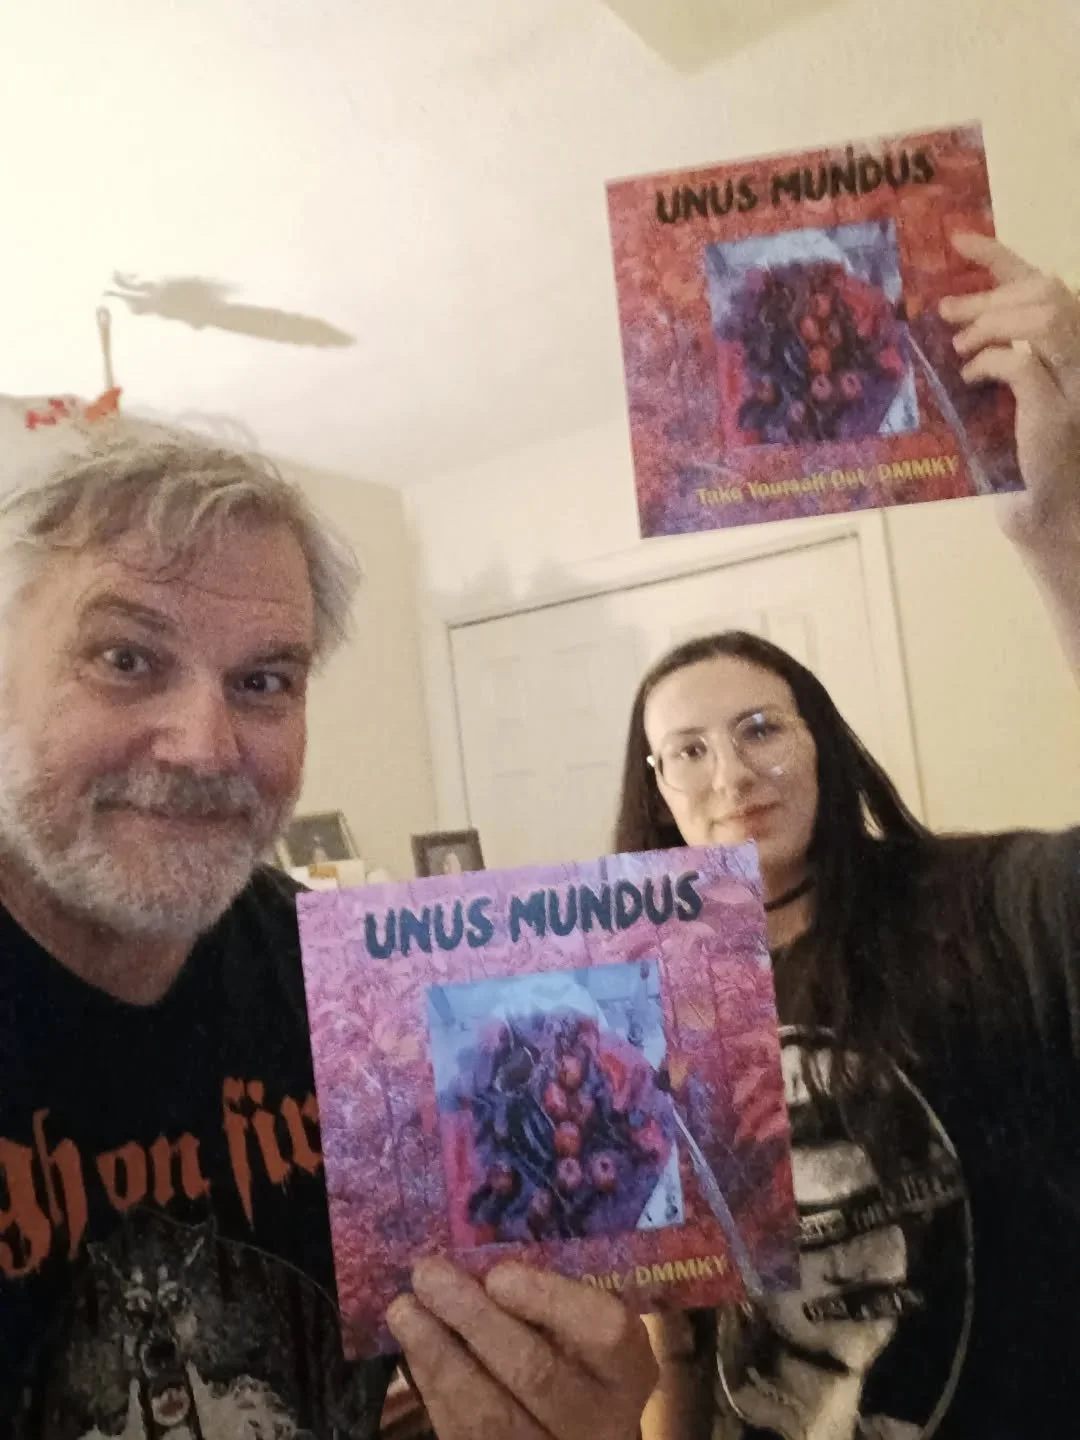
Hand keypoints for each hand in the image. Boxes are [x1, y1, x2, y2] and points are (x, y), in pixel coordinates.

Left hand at [386, 1258, 657, 1439]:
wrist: (572, 1434)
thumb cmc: (577, 1358)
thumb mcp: (584, 1326)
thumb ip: (553, 1296)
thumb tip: (484, 1255)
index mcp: (627, 1369)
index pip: (605, 1331)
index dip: (550, 1300)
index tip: (500, 1273)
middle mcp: (599, 1420)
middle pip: (537, 1373)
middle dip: (476, 1320)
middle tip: (429, 1274)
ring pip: (491, 1416)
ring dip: (440, 1354)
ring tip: (405, 1308)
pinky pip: (463, 1434)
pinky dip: (433, 1387)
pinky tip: (414, 1347)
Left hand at [940, 233, 1079, 546]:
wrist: (1042, 510)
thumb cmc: (1017, 456)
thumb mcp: (1001, 393)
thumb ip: (992, 354)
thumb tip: (945, 321)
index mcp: (1065, 346)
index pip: (1038, 281)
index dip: (999, 255)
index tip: (958, 239)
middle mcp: (1079, 357)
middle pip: (1044, 290)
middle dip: (987, 296)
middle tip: (944, 312)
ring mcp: (1074, 383)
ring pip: (1045, 315)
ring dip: (993, 324)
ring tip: (960, 347)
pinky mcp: (1056, 413)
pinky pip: (1022, 364)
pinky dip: (990, 362)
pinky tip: (971, 378)